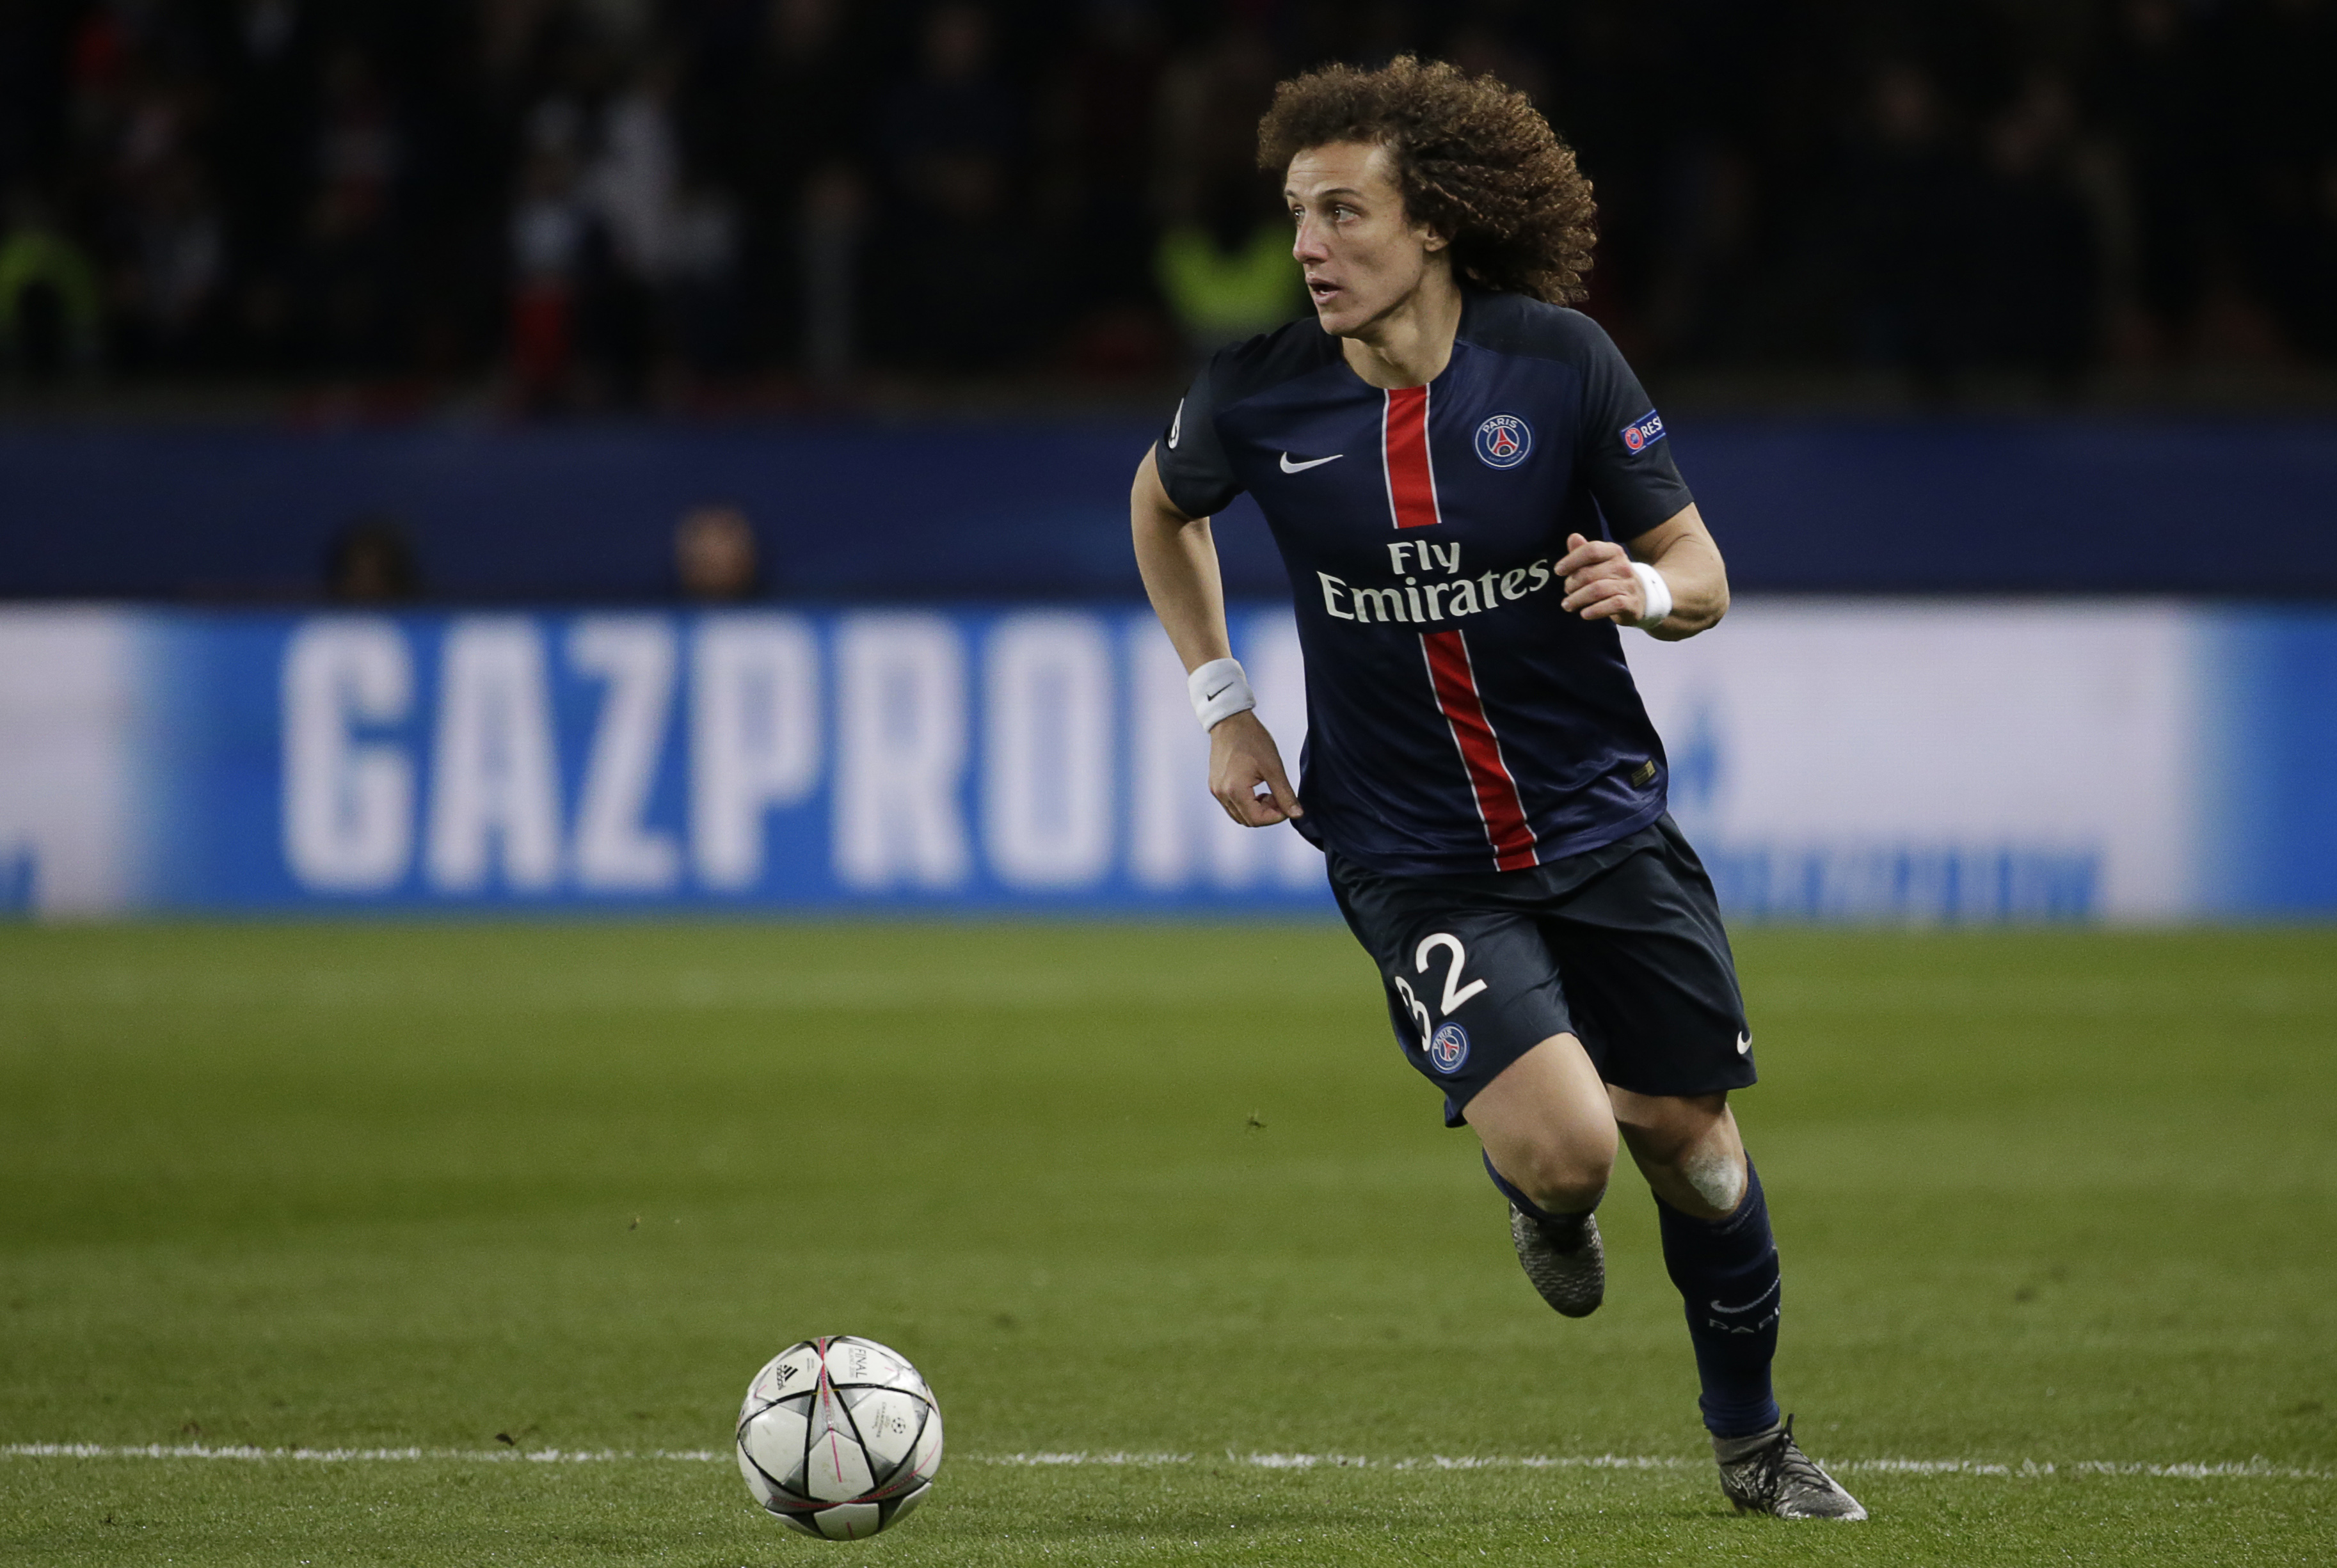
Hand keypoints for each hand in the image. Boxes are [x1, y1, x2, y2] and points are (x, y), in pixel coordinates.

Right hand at [1208, 710, 1302, 826]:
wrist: (1230, 721)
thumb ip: (1285, 794)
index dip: (1276, 817)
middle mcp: (1222, 794)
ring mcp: (1216, 790)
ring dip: (1256, 810)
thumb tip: (1296, 814)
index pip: (1257, 819)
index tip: (1287, 806)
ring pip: (1239, 814)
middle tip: (1279, 798)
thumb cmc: (1252, 739)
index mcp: (1235, 790)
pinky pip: (1232, 804)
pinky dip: (1247, 803)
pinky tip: (1256, 789)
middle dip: (1267, 813)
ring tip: (1269, 793)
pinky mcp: (1215, 785)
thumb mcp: (1273, 767)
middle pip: (1247, 820)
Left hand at [1556, 532, 1645, 623]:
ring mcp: (1629, 585)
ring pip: (1597, 590)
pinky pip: (1611, 605)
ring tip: (1567, 605)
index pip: (1591, 550)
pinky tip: (1584, 614)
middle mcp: (1623, 566)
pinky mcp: (1631, 603)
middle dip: (1572, 584)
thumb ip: (1585, 551)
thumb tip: (1572, 537)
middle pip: (1589, 574)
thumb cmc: (1614, 578)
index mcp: (1614, 552)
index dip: (1571, 560)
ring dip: (1577, 599)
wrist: (1643, 598)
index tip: (1558, 570)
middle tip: (1566, 591)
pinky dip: (1594, 610)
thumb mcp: (1601, 563)